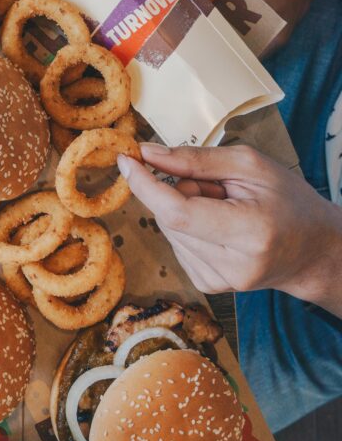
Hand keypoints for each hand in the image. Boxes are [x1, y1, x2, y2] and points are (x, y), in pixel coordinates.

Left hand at [117, 144, 341, 317]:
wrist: (313, 251)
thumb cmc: (289, 202)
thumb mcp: (251, 166)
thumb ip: (196, 161)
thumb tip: (146, 154)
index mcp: (250, 232)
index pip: (177, 212)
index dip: (145, 186)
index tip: (126, 161)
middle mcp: (232, 266)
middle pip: (169, 219)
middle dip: (177, 193)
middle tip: (213, 188)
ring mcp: (218, 281)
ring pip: (168, 232)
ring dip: (184, 211)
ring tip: (223, 209)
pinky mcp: (208, 285)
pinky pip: (176, 246)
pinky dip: (189, 229)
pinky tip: (218, 228)